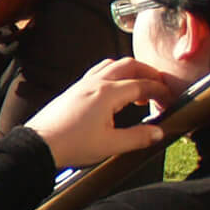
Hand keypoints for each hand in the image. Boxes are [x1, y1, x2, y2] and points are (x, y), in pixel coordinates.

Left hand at [26, 57, 174, 168]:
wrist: (39, 145)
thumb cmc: (71, 144)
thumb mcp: (110, 145)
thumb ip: (138, 137)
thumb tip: (159, 132)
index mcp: (108, 93)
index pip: (142, 85)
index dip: (160, 91)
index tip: (170, 100)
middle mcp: (97, 82)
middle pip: (130, 65)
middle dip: (149, 73)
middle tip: (160, 86)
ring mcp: (83, 83)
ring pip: (113, 64)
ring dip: (131, 70)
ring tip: (139, 87)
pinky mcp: (74, 89)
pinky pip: (99, 71)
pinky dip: (114, 73)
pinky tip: (115, 89)